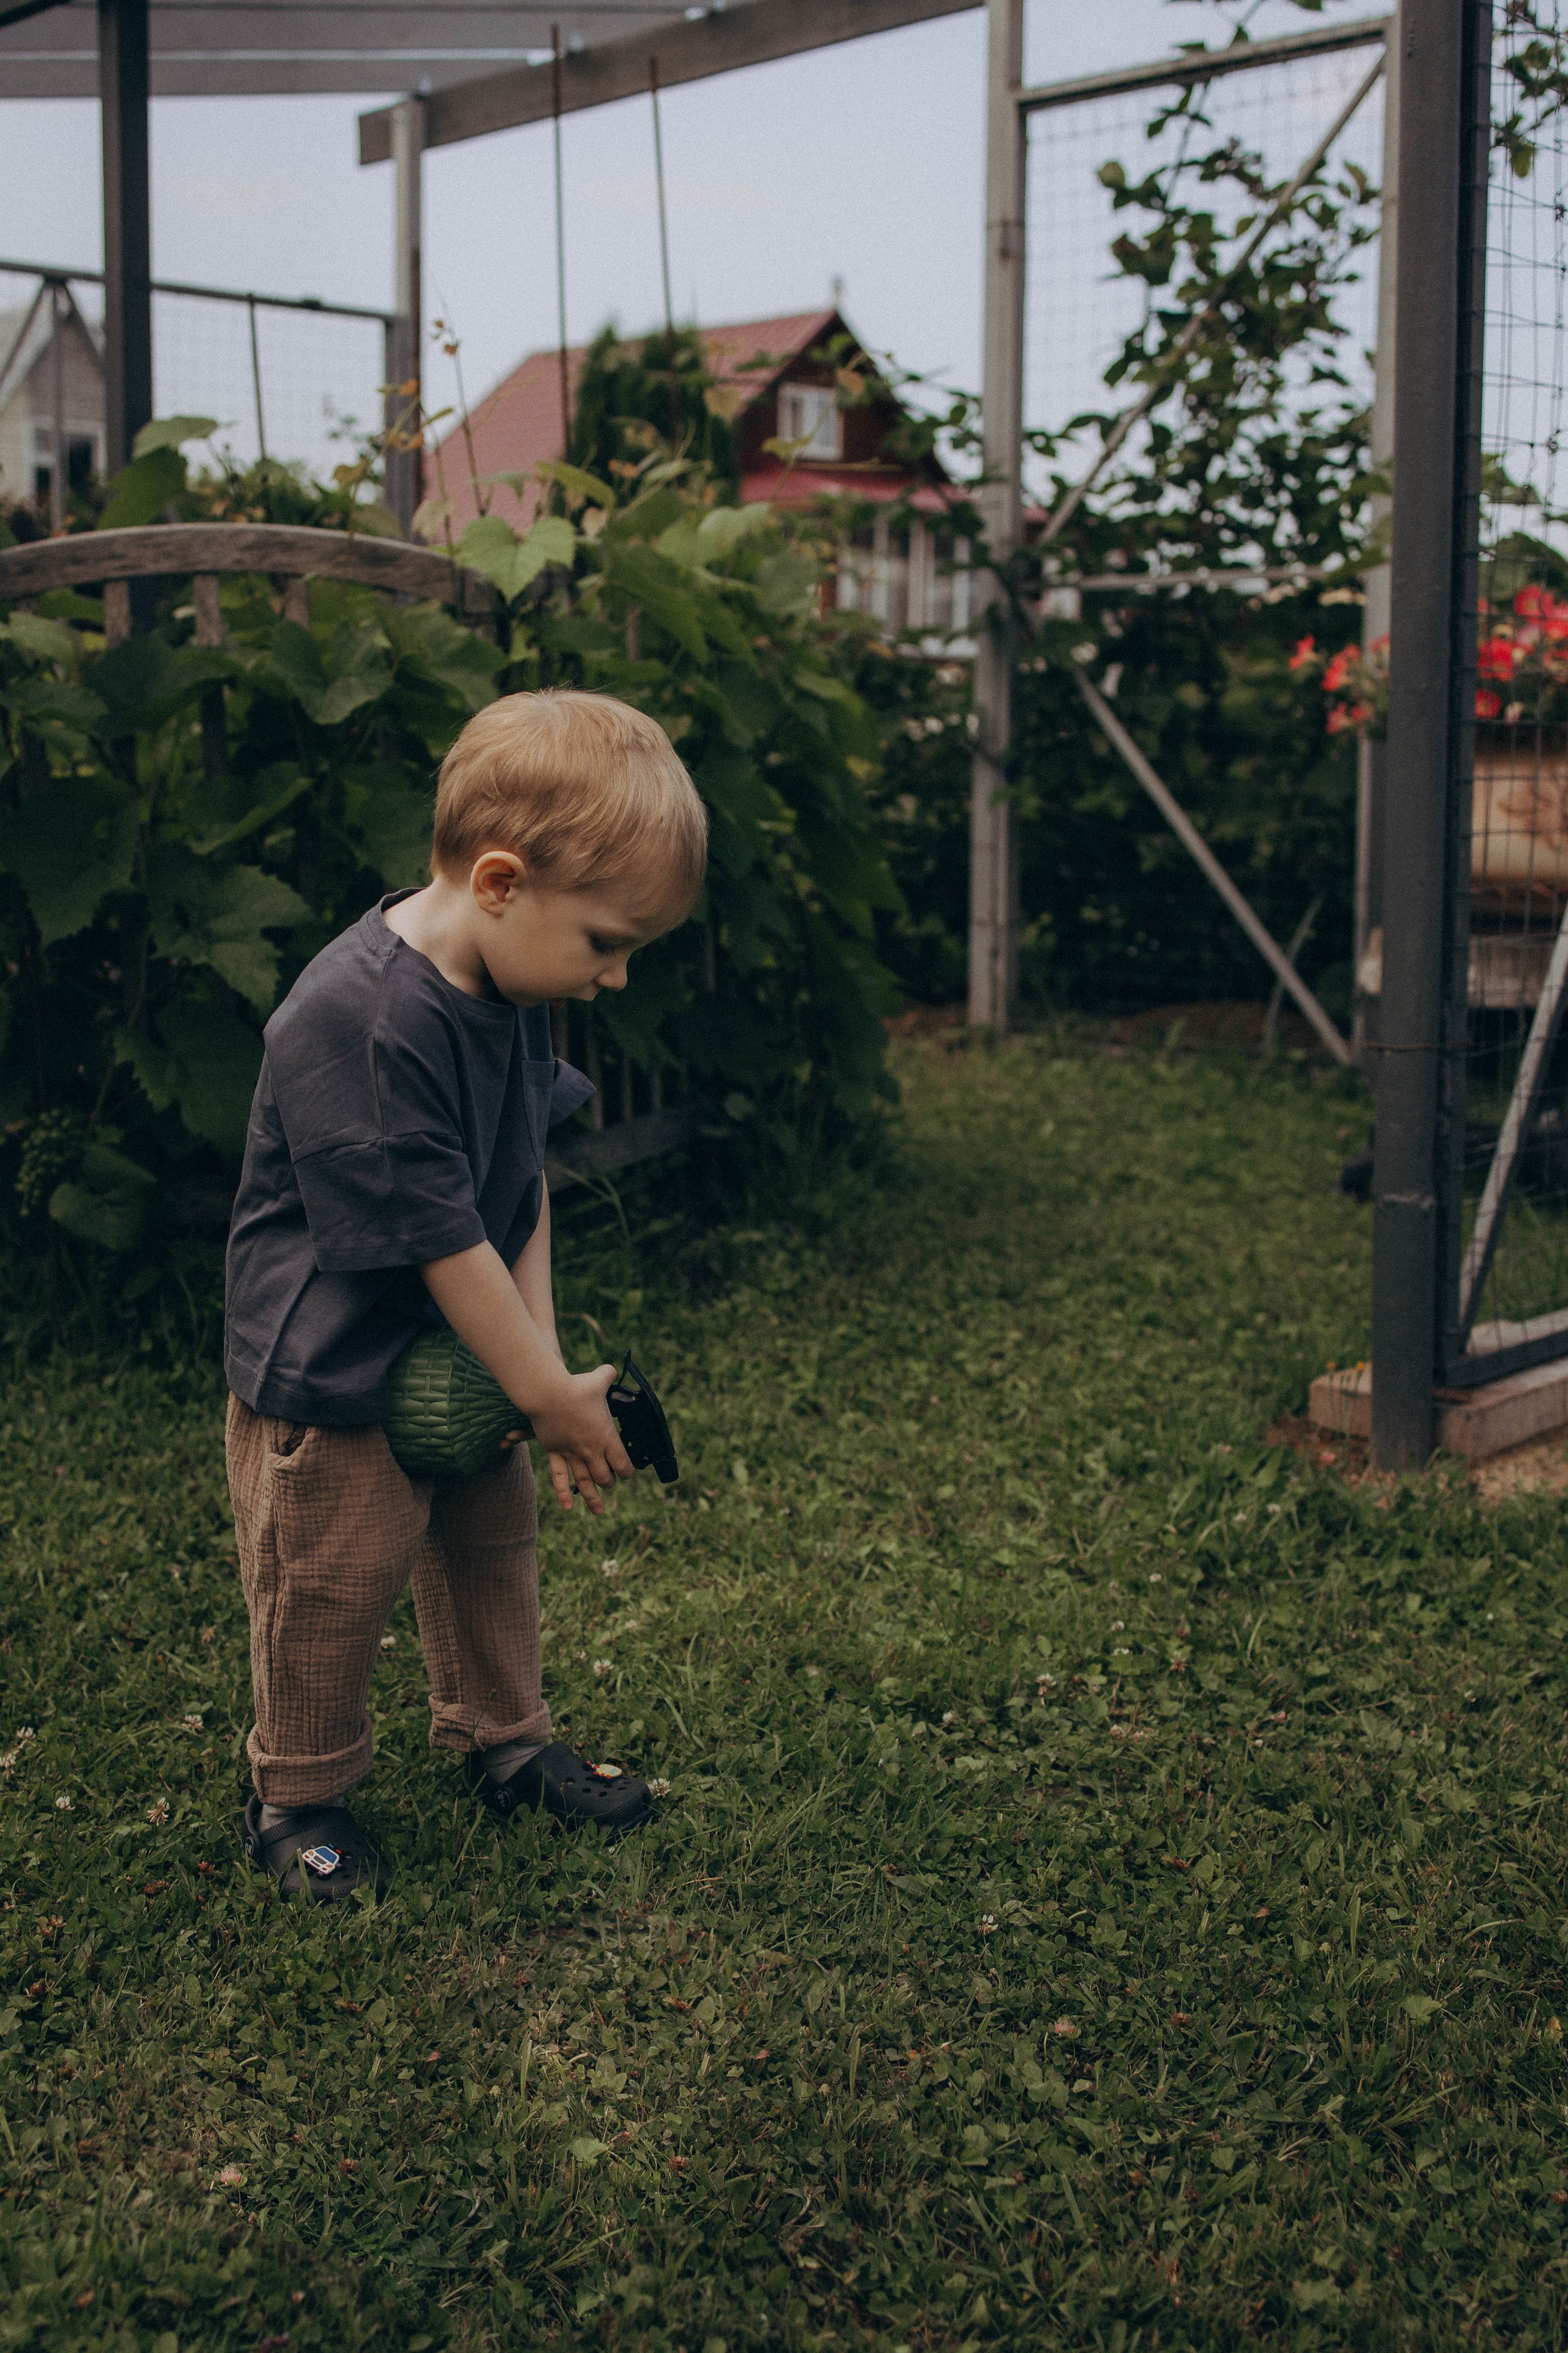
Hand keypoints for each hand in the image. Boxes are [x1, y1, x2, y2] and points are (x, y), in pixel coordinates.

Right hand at [524, 1363, 633, 1513]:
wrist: (549, 1394)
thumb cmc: (576, 1387)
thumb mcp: (598, 1380)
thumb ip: (607, 1376)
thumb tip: (610, 1369)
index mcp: (607, 1437)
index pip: (623, 1464)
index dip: (628, 1471)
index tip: (628, 1472)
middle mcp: (591, 1450)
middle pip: (605, 1477)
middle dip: (610, 1482)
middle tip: (610, 1482)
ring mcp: (572, 1454)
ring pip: (585, 1482)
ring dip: (592, 1498)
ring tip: (599, 1510)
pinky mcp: (555, 1452)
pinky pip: (559, 1477)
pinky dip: (563, 1493)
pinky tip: (567, 1507)